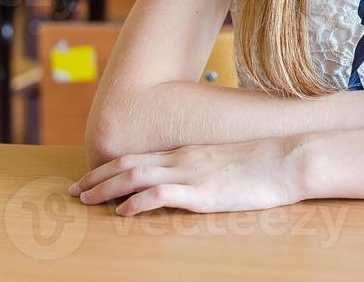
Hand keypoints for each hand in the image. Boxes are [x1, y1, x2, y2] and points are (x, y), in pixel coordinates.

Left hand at [70, 136, 304, 214]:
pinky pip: (162, 195)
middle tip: (74, 192)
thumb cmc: (263, 165)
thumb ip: (201, 170)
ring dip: (107, 188)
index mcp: (187, 152)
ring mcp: (192, 174)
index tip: (87, 178)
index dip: (108, 168)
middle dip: (97, 178)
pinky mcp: (204, 193)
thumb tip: (184, 185)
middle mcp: (183, 159)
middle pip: (129, 164)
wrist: (289, 159)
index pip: (138, 157)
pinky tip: (123, 212)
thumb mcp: (224, 164)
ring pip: (137, 176)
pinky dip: (137, 202)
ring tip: (87, 200)